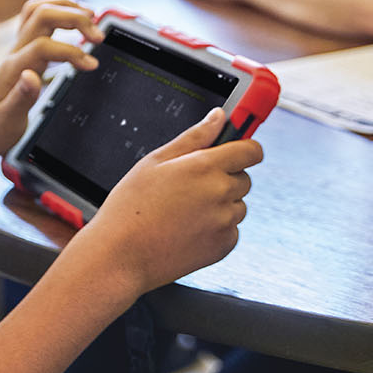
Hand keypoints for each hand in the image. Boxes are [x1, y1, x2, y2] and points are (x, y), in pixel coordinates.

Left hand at [0, 0, 103, 158]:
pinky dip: (60, 14)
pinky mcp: (22, 52)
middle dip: (74, 17)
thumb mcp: (4, 122)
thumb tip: (32, 76)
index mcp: (12, 69)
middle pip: (42, 15)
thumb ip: (20, 99)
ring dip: (66, 8)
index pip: (44, 46)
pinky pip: (39, 21)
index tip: (91, 65)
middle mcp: (14, 53)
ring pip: (39, 10)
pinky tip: (75, 22)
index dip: (71, 51)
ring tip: (92, 17)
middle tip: (99, 35)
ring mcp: (17, 50)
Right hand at [82, 109, 261, 293]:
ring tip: (185, 210)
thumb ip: (194, 136)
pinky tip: (188, 228)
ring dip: (221, 204)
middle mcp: (221, 193)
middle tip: (192, 184)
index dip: (244, 148)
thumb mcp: (155, 161)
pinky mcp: (224, 246)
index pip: (251, 150)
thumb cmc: (130, 206)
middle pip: (244, 177)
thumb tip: (218, 117)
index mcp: (205, 166)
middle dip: (225, 176)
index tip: (236, 150)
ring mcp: (225, 222)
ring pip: (237, 205)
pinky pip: (231, 229)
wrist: (121, 256)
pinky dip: (217, 227)